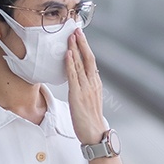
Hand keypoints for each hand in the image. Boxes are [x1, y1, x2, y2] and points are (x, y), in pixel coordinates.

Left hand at [65, 27, 107, 144]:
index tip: (80, 36)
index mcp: (95, 84)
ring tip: (70, 36)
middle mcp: (92, 84)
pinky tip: (68, 54)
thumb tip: (79, 79)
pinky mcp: (77, 95)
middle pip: (88, 58)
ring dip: (75, 49)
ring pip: (80, 64)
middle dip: (81, 43)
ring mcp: (86, 89)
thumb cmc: (90, 120)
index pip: (91, 61)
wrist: (95, 134)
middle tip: (76, 29)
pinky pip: (74, 76)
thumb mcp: (89, 100)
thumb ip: (85, 88)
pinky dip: (70, 64)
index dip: (85, 47)